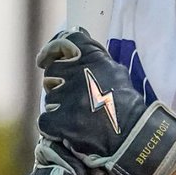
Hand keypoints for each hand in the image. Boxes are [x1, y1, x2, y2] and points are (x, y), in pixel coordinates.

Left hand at [37, 28, 175, 174]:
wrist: (131, 136)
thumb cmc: (124, 104)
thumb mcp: (115, 72)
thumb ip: (93, 57)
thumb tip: (74, 37)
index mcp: (94, 59)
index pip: (67, 41)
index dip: (53, 49)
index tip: (45, 59)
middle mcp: (79, 74)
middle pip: (52, 72)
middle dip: (59, 84)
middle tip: (76, 98)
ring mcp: (68, 98)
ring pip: (49, 98)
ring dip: (60, 107)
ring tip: (80, 116)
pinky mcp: (59, 120)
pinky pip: (46, 119)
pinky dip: (55, 126)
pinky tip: (71, 129)